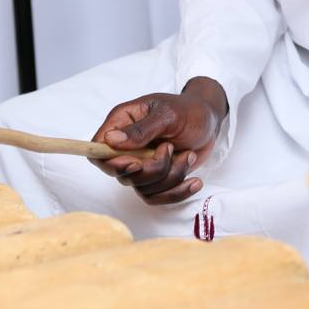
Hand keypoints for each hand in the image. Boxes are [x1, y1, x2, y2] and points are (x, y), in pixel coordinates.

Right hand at [90, 77, 227, 205]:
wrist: (210, 122)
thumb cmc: (188, 111)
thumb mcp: (168, 115)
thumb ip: (141, 129)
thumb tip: (111, 140)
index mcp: (122, 122)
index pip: (98, 151)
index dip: (112, 164)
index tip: (136, 163)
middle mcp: (127, 146)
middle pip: (122, 174)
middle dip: (152, 169)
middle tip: (171, 148)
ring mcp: (141, 163)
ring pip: (142, 188)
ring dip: (171, 176)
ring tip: (188, 155)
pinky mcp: (155, 177)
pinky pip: (157, 197)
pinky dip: (177, 192)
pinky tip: (194, 181)